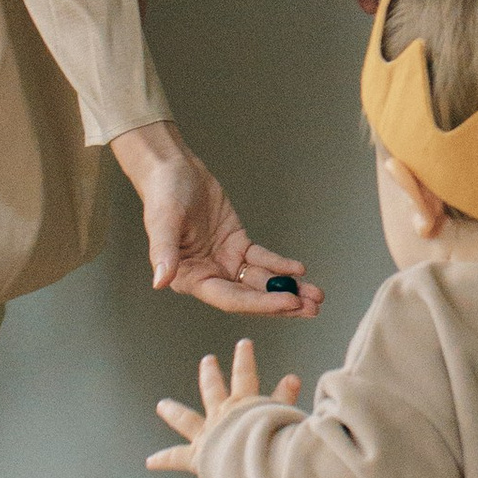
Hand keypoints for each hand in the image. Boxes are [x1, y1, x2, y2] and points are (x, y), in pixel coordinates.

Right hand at [113, 128, 323, 315]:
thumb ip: (164, 253)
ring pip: (261, 282)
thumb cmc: (163, 194)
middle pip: (251, 296)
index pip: (230, 299)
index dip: (261, 303)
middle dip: (282, 303)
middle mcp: (208, 275)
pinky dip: (281, 266)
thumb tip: (160, 281)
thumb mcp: (163, 222)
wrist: (173, 169)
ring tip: (317, 295)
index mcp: (189, 277)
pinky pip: (262, 260)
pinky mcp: (237, 245)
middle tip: (313, 308)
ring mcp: (224, 261)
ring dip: (288, 289)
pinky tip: (300, 271)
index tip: (289, 303)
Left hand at [147, 338, 302, 473]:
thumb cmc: (273, 440)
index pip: (245, 375)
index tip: (243, 343)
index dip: (244, 359)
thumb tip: (293, 377)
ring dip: (174, 411)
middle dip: (210, 373)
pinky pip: (176, 457)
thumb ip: (285, 399)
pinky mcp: (197, 456)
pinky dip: (164, 459)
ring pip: (186, 419)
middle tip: (207, 360)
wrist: (252, 460)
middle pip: (212, 389)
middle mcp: (221, 414)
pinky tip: (150, 461)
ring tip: (162, 405)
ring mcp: (207, 434)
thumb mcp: (284, 415)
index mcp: (242, 403)